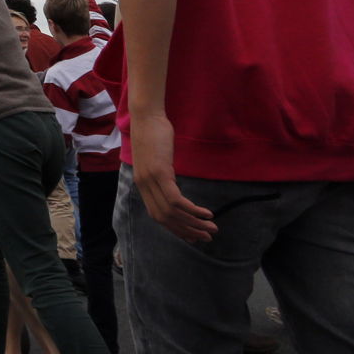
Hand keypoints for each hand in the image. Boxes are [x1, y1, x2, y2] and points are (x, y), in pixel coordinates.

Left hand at [129, 113, 216, 242]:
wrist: (146, 116)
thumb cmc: (153, 135)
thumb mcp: (157, 160)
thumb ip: (162, 176)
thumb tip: (173, 186)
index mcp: (141, 184)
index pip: (157, 216)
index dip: (175, 228)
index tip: (191, 236)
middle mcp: (143, 185)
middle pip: (164, 218)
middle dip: (186, 231)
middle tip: (206, 237)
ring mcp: (150, 180)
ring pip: (171, 212)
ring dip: (193, 223)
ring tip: (211, 228)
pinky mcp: (159, 173)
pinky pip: (175, 200)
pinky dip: (192, 210)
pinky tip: (206, 213)